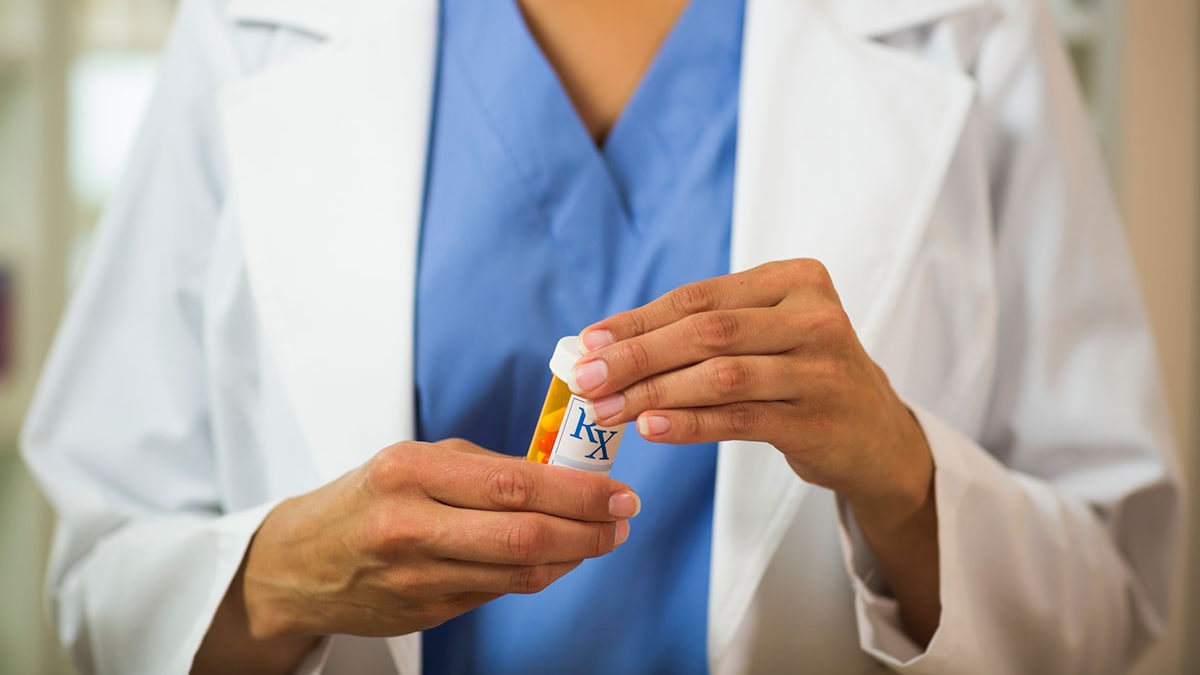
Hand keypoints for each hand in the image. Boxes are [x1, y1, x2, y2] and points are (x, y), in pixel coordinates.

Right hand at [242, 438, 638, 638]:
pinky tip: (558, 556)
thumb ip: (485, 465)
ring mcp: (417, 577)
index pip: (514, 483)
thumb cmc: (368, 498)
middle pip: (525, 535)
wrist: (299, 563)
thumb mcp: (416, 459)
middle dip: (589, 529)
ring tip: (601, 537)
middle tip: (623, 519)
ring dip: (574, 556)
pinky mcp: (424, 612)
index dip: (578, 492)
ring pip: (520, 573)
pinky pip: (500, 593)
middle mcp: (410, 525)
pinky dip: (539, 574)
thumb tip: (563, 471)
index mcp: (409, 471)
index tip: (619, 491)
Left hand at [572, 259, 930, 523]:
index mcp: (796, 279)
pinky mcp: (817, 419)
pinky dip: (689, 423)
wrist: (877, 433)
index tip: (589, 342)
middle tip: (586, 379)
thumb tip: (607, 346)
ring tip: (607, 410)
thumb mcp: (769, 334)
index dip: (638, 320)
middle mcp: (814, 316)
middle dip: (637, 356)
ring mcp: (821, 369)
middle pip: (707, 332)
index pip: (700, 297)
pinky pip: (740, 419)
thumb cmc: (804, 374)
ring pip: (721, 376)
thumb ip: (705, 331)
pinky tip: (650, 428)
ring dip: (654, 394)